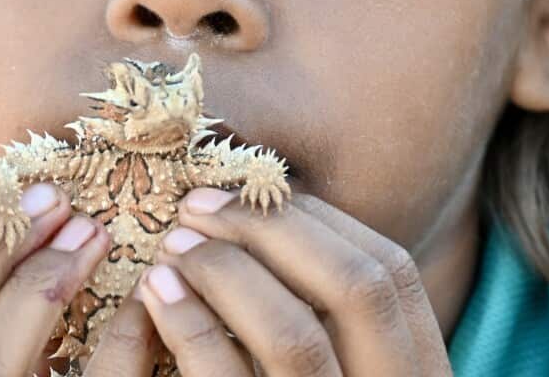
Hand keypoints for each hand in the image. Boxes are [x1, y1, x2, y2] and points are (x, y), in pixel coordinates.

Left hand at [89, 186, 453, 375]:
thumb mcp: (340, 370)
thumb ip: (330, 323)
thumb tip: (270, 218)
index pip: (392, 275)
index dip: (322, 222)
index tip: (257, 189)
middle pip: (358, 289)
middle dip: (275, 229)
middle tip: (199, 204)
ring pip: (297, 339)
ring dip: (230, 271)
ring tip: (174, 245)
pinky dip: (191, 326)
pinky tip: (157, 297)